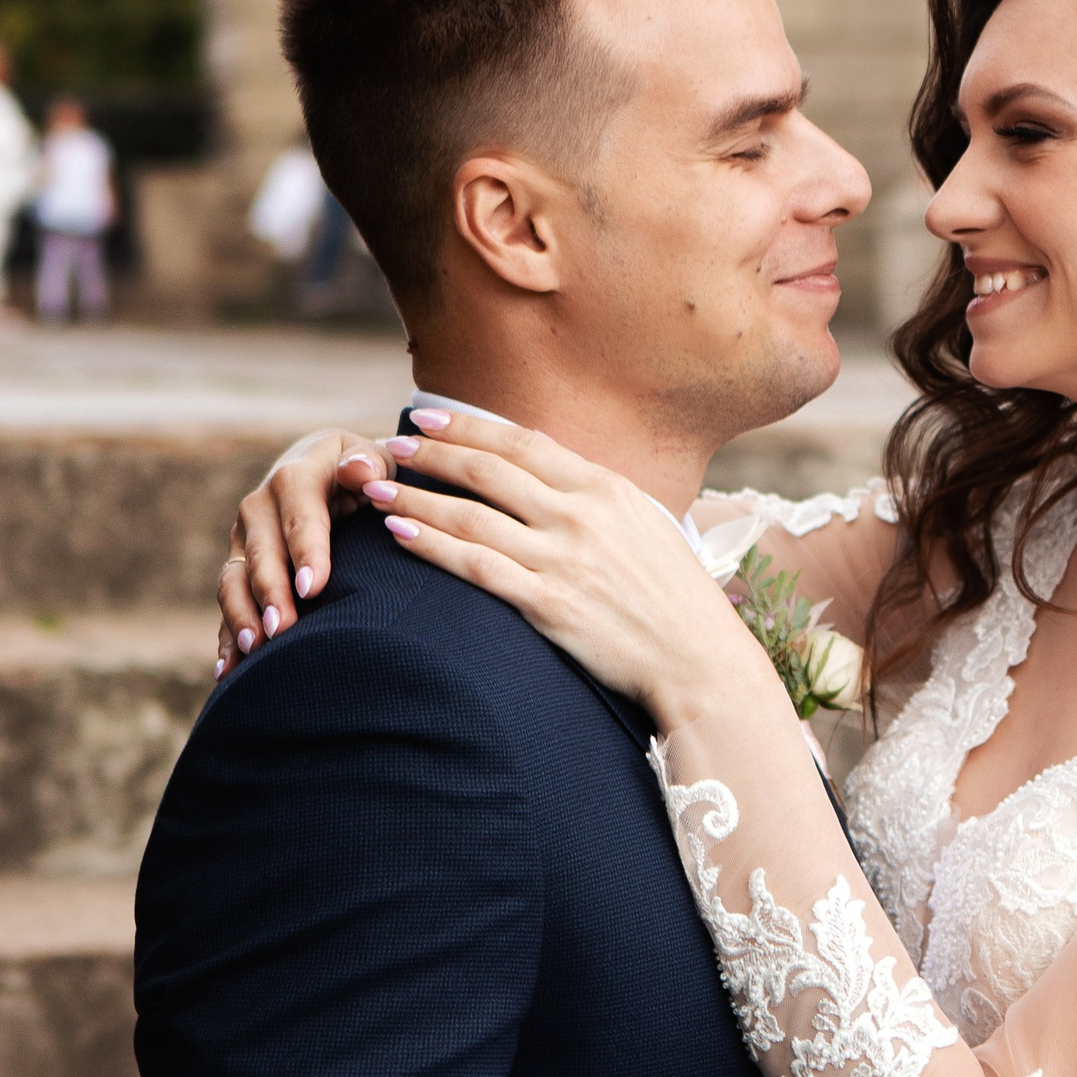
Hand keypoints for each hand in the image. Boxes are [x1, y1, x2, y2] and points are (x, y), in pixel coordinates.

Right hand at [216, 425, 386, 671]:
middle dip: (270, 592)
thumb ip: (370, 463)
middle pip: (262, 552)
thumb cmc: (365, 473)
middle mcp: (261, 508)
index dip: (305, 549)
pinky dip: (227, 637)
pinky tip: (228, 671)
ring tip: (254, 650)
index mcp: (296, 477)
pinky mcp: (239, 568)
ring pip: (235, 579)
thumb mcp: (374, 459)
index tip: (313, 587)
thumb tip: (358, 470)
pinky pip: (228, 604)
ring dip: (241, 616)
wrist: (328, 473)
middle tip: (282, 629)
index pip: (300, 512)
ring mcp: (245, 541)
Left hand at [364, 407, 757, 724]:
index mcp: (606, 488)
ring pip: (470, 516)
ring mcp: (562, 560)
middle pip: (487, 472)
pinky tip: (400, 535)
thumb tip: (552, 480)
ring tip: (376, 490)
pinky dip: (431, 547)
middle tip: (389, 447)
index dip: (467, 426)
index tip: (425, 418)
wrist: (699, 659)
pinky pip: (476, 567)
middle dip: (430, 454)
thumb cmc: (676, 596)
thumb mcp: (646, 526)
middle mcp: (580, 516)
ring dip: (416, 499)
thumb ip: (597, 500)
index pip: (522, 443)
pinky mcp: (548, 605)